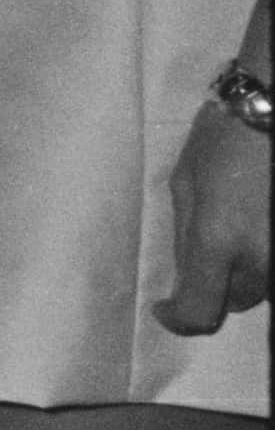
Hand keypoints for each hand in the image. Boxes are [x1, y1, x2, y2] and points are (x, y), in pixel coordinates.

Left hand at [160, 84, 271, 336]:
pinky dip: (267, 255)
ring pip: (264, 288)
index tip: (165, 308)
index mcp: (219, 240)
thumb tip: (186, 274)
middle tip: (210, 247)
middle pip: (234, 301)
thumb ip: (187, 237)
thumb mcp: (184, 184)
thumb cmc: (224, 139)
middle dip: (216, 283)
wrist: (273, 109)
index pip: (200, 311)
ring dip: (247, 271)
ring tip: (240, 225)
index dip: (179, 320)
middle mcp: (261, 257)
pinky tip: (259, 222)